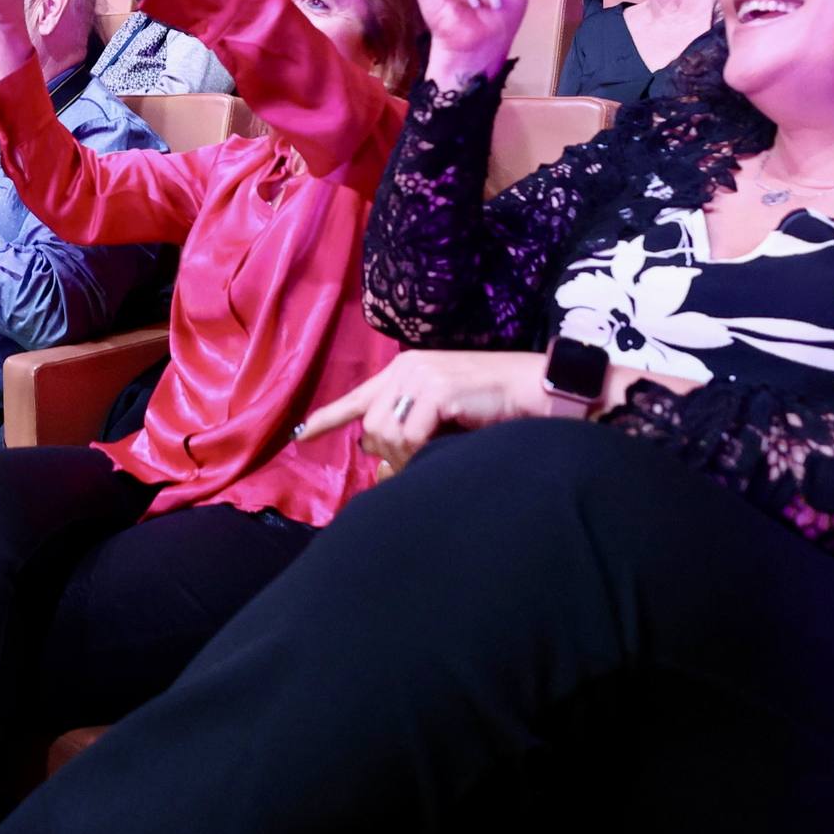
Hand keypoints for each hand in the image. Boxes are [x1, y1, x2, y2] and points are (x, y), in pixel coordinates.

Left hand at [295, 350, 555, 473]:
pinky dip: (419, 453)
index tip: (299, 436)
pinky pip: (408, 436)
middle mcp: (407, 368)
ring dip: (404, 455)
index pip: (357, 397)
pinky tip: (439, 451)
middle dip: (386, 454)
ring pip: (384, 432)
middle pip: (370, 424)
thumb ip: (409, 427)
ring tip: (429, 457)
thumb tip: (372, 454)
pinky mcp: (436, 391)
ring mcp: (420, 377)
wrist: (533, 389)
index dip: (327, 418)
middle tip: (411, 464)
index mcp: (406, 369)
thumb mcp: (443, 416)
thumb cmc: (493, 406)